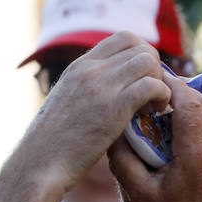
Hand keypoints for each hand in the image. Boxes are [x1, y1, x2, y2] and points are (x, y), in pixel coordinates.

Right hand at [22, 32, 169, 192]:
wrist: (39, 163)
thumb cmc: (54, 143)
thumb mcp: (68, 102)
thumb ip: (89, 89)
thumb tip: (112, 88)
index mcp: (79, 66)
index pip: (124, 38)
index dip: (143, 56)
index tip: (144, 81)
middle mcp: (90, 70)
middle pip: (140, 47)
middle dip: (155, 69)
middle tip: (152, 96)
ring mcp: (101, 86)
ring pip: (148, 61)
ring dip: (160, 82)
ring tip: (152, 106)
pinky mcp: (113, 107)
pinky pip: (152, 85)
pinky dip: (162, 96)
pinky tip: (153, 114)